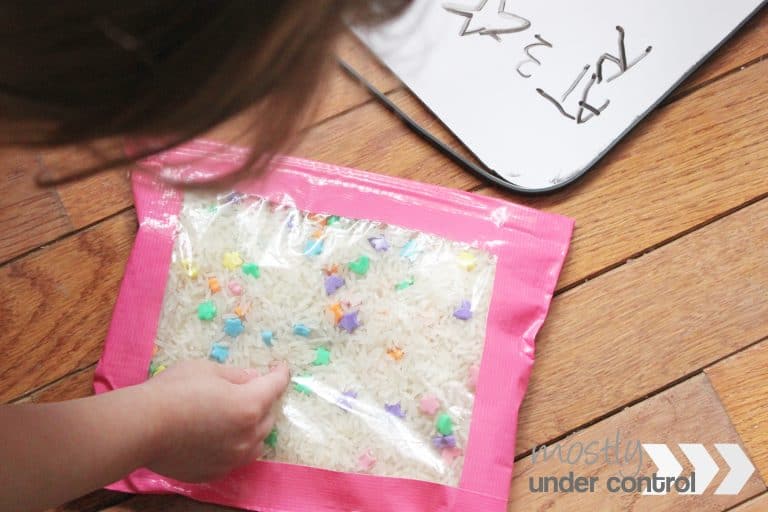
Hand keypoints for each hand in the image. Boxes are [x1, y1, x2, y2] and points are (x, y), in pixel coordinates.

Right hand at [141, 359, 289, 481]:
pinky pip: (236, 457)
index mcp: (249, 405)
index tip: (281, 368)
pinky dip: (236, 445)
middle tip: (252, 390)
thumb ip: (237, 375)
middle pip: (269, 416)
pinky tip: (221, 437)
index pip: (275, 386)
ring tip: (240, 416)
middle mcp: (248, 435)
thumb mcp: (208, 370)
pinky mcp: (216, 472)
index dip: (280, 374)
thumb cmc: (173, 391)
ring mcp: (233, 458)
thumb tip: (253, 380)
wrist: (141, 427)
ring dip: (254, 427)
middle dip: (264, 400)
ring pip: (257, 441)